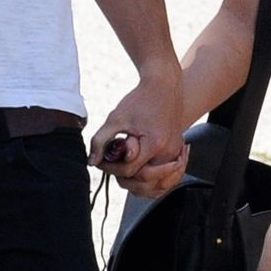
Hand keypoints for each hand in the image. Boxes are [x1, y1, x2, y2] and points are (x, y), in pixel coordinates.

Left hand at [90, 69, 187, 198]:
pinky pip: (168, 177)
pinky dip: (154, 180)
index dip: (111, 168)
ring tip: (125, 172)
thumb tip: (92, 161)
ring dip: (140, 183)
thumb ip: (101, 140)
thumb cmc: (140, 100)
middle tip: (112, 169)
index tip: (102, 162)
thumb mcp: (115, 118)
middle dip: (125, 178)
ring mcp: (175, 154)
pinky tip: (141, 174)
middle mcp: (168, 152)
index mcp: (154, 143)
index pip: (129, 170)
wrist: (164, 86)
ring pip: (158, 184)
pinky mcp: (178, 152)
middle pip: (145, 182)